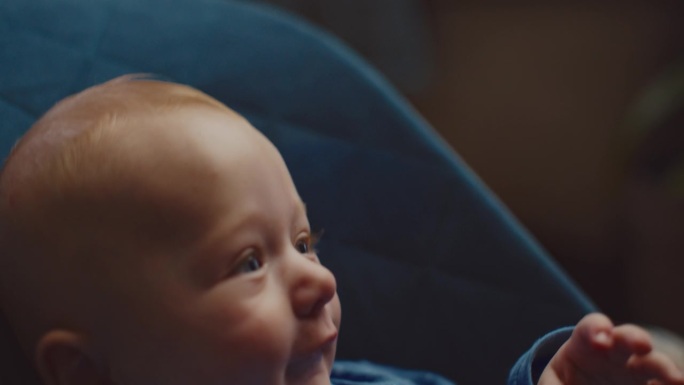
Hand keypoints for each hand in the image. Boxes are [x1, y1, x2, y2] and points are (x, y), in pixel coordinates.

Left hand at [539, 313, 683, 384]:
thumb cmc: (562, 383)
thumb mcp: (552, 383)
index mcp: (585, 345)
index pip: (591, 328)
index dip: (597, 329)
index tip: (599, 341)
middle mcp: (615, 353)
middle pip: (628, 337)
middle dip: (635, 337)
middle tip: (642, 345)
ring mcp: (635, 372)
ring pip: (653, 363)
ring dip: (665, 368)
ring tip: (676, 379)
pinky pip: (662, 384)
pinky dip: (670, 384)